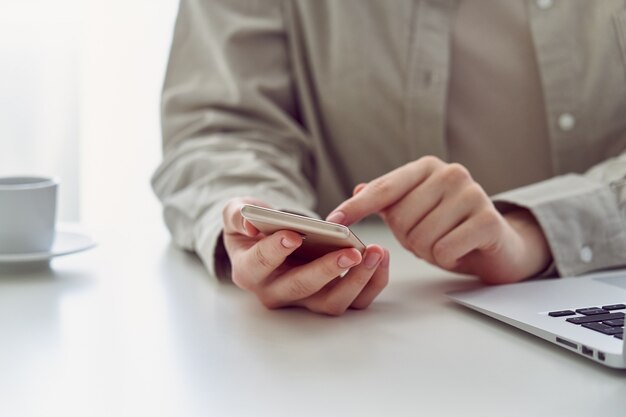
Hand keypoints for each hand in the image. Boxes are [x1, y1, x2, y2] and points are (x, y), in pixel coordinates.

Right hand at [221, 197, 389, 314]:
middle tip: (350, 252)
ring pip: (332, 302)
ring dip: (357, 280)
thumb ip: (237, 215)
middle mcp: (275, 292)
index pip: (260, 265)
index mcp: (249, 271)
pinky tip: (381, 257)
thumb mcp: (237, 213)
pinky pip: (355, 300)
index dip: (275, 251)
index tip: (294, 234)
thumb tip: (250, 225)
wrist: (269, 240)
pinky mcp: (329, 298)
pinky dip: (372, 282)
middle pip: (301, 289)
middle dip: (327, 271)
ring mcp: (304, 300)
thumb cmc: (254, 227)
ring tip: (374, 251)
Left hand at [326, 156, 551, 283]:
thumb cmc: (447, 226)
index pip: (383, 190)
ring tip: (445, 242)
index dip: (355, 208)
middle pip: (401, 220)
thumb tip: (358, 188)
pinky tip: (460, 250)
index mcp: (426, 167)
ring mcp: (472, 193)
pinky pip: (444, 251)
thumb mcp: (414, 211)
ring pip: (421, 238)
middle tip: (429, 237)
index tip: (332, 223)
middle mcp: (450, 173)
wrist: (496, 244)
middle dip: (408, 239)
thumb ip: (387, 200)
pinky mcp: (488, 220)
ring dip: (427, 251)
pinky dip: (446, 259)